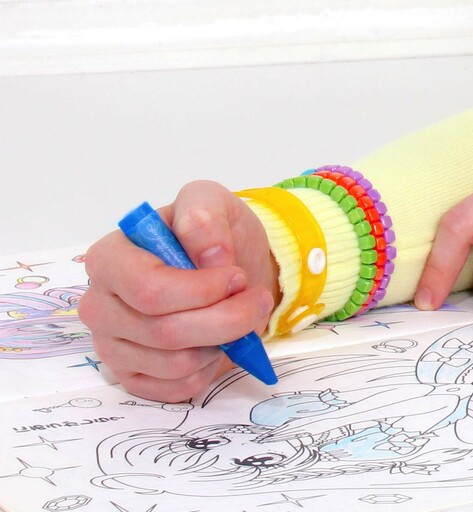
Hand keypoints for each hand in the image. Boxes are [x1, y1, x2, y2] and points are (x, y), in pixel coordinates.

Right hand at [77, 180, 281, 402]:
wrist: (230, 271)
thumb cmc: (213, 237)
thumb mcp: (212, 202)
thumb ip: (204, 216)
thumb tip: (210, 256)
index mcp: (109, 259)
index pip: (148, 288)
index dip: (201, 289)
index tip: (236, 277)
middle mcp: (101, 305)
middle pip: (164, 331)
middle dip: (224, 318)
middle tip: (254, 299)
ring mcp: (112, 346)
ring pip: (176, 363)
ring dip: (222, 341)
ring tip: (234, 316)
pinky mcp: (133, 377)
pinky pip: (178, 388)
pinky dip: (211, 367)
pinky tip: (215, 342)